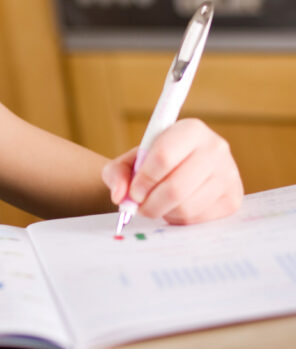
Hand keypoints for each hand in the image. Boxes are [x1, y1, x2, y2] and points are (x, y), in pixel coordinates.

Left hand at [102, 118, 242, 224]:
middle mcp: (215, 148)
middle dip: (150, 202)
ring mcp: (228, 175)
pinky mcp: (232, 199)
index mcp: (191, 129)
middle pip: (176, 187)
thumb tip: (120, 196)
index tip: (133, 191)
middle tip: (139, 205)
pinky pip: (197, 219)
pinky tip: (174, 207)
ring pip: (186, 206)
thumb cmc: (151, 164)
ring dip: (163, 212)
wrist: (178, 172)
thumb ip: (116, 173)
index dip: (144, 179)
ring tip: (156, 203)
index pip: (164, 156)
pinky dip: (178, 219)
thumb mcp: (129, 161)